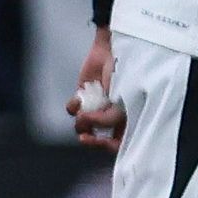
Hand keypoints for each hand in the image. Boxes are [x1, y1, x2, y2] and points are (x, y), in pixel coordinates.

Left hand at [68, 27, 121, 145]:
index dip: (106, 146)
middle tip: (83, 135)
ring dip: (79, 122)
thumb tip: (90, 126)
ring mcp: (95, 107)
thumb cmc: (124, 75)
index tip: (96, 139)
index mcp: (126, 119)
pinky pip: (73, 109)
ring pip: (82, 126)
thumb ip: (107, 119)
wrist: (111, 51)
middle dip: (90, 138)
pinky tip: (77, 98)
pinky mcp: (83, 96)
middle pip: (98, 138)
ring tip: (81, 112)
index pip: (117, 144)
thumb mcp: (121, 101)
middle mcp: (110, 116)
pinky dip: (72, 106)